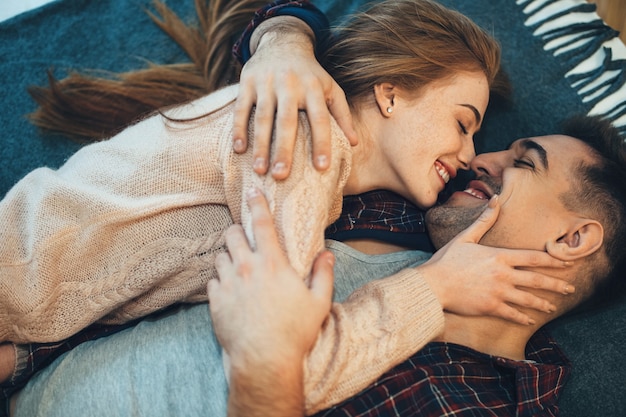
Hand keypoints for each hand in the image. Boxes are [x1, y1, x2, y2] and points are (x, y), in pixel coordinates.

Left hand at [208, 188, 334, 366]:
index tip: (252, 191)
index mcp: (272, 263)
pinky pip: (212, 281)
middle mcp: (246, 268)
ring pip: (219, 256)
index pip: (261, 223)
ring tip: (238, 267)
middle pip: (232, 234)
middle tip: (243, 239)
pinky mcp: (216, 302)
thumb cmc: (295, 332)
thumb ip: (322, 274)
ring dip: (228, 257)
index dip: (257, 203)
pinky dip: (219, 281)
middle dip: (236, 231)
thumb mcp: (319, 302)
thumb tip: (326, 255)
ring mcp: (228, 284)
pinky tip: (230, 290)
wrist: (264, 360)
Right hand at [232, 17, 356, 179]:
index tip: (322, 167)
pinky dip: (239, 129)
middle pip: (287, 121)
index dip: (321, 143)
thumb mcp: (330, 88)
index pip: (320, 119)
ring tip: (260, 170)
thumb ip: (342, 114)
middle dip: (284, 150)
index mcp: (314, 88)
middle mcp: (290, 84)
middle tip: (282, 175)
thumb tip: (354, 143)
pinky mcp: (247, 82)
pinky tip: (239, 150)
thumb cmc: (311, 74)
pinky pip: (241, 109)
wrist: (283, 42)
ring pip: (262, 118)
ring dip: (260, 145)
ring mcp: (267, 82)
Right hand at [419, 195, 574, 324]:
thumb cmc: (447, 260)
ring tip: (553, 306)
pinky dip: (523, 318)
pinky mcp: (490, 307)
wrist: (434, 284)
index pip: (533, 258)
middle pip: (537, 280)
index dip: (552, 260)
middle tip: (570, 288)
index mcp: (499, 256)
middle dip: (556, 284)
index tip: (565, 263)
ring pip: (528, 299)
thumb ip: (484, 220)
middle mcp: (503, 274)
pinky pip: (512, 314)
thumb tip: (495, 199)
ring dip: (543, 302)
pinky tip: (530, 320)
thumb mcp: (466, 237)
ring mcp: (498, 292)